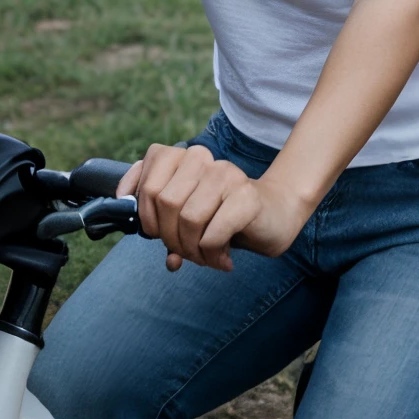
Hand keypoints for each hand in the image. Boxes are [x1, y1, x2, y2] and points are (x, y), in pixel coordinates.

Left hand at [119, 144, 311, 272]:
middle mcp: (204, 160)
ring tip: (204, 258)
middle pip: (164, 202)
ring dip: (191, 250)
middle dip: (169, 237)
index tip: (151, 231)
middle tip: (183, 252)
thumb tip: (165, 256)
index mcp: (185, 158)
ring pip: (188, 219)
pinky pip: (212, 234)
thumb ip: (168, 228)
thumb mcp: (189, 217)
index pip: (148, 179)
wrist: (275, 212)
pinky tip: (222, 260)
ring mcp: (226, 174)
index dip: (143, 212)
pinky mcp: (246, 196)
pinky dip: (212, 256)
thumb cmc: (225, 216)